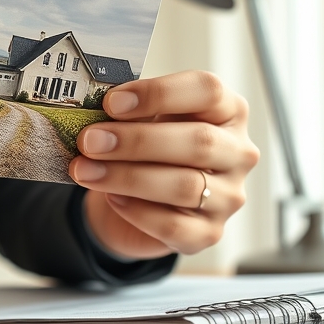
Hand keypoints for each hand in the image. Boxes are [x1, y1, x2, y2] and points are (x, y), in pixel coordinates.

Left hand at [69, 70, 259, 259]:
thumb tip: (94, 110)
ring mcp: (229, 196)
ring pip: (185, 186)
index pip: (208, 91)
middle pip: (199, 141)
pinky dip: (136, 211)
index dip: (159, 93)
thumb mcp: (140, 120)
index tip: (112, 102)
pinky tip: (111, 198)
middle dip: (136, 140)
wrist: (134, 199)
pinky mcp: (210, 233)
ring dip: (127, 176)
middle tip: (90, 140)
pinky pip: (174, 225)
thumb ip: (129, 112)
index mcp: (227, 111)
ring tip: (85, 170)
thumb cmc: (144, 149)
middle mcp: (238, 152)